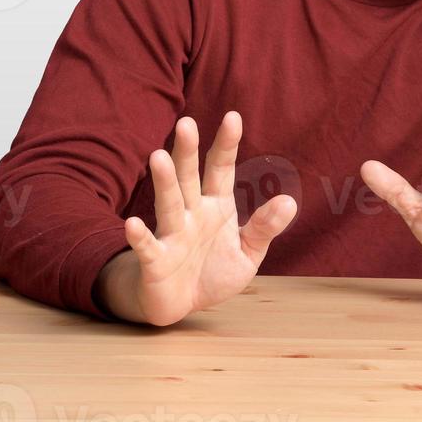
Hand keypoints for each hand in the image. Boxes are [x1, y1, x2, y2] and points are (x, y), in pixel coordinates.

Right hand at [98, 111, 296, 325]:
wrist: (182, 305)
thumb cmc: (213, 272)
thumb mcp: (248, 252)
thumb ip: (265, 227)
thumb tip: (289, 201)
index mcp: (216, 206)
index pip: (221, 169)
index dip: (227, 144)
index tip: (233, 116)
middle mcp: (192, 213)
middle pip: (189, 177)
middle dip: (187, 151)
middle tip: (186, 123)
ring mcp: (172, 235)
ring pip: (168, 203)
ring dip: (164, 182)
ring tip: (158, 156)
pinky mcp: (156, 261)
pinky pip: (148, 247)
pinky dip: (140, 237)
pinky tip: (132, 224)